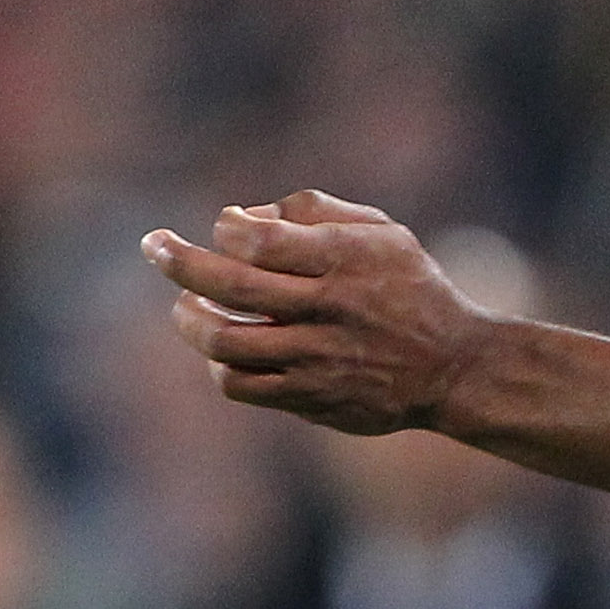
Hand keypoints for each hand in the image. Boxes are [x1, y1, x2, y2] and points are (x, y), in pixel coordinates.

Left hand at [142, 192, 493, 434]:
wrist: (455, 366)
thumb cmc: (410, 287)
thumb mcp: (382, 231)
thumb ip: (314, 210)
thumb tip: (243, 215)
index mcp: (347, 259)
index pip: (258, 237)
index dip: (226, 226)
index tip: (227, 225)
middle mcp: (331, 308)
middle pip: (230, 286)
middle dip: (178, 261)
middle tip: (154, 246)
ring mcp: (319, 357)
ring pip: (225, 342)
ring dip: (190, 319)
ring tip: (185, 306)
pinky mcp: (312, 398)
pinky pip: (240, 384)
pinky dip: (219, 363)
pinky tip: (221, 347)